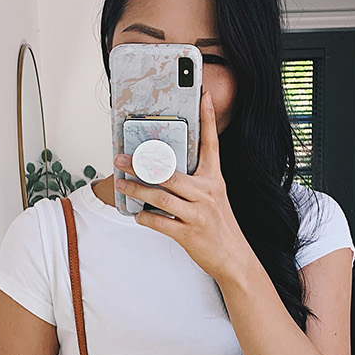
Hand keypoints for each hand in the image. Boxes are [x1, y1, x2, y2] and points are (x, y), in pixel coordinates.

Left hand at [114, 91, 256, 284]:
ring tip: (120, 184)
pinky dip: (145, 218)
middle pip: (169, 173)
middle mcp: (207, 193)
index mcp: (214, 180)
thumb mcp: (214, 198)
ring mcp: (199, 214)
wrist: (234, 258)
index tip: (203, 95)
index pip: (211, 144)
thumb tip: (164, 170)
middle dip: (141, 165)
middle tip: (120, 159)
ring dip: (136, 189)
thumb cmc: (219, 226)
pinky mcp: (190, 234)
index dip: (208, 118)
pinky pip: (160, 222)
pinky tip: (138, 215)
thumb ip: (195, 182)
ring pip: (160, 196)